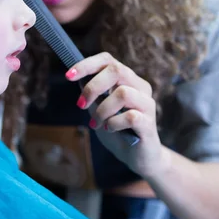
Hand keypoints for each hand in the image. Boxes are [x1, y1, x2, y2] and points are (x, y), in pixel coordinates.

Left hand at [65, 52, 163, 177]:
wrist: (137, 157)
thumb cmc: (117, 131)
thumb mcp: (99, 110)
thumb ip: (92, 95)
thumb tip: (77, 78)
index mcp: (128, 80)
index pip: (108, 60)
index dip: (87, 64)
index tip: (68, 76)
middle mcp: (140, 87)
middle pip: (116, 70)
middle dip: (92, 87)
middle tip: (81, 105)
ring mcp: (147, 104)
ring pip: (122, 93)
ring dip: (102, 110)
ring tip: (97, 123)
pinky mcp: (149, 123)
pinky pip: (130, 116)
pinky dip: (113, 123)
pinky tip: (110, 129)